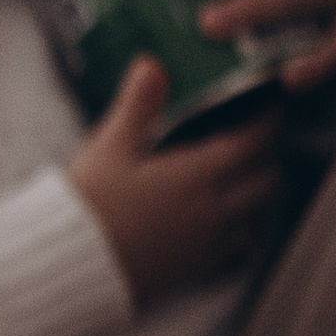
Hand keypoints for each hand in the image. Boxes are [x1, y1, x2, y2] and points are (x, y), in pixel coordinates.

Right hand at [66, 55, 280, 307]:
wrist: (66, 268)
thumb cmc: (87, 208)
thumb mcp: (108, 149)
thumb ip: (137, 106)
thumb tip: (152, 65)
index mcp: (193, 176)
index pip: (252, 142)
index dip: (268, 120)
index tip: (270, 105)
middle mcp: (210, 212)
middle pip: (267, 181)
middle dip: (268, 157)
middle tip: (255, 141)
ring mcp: (206, 245)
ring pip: (257, 216)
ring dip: (257, 195)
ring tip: (241, 179)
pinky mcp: (194, 271)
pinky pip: (237, 249)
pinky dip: (240, 230)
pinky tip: (222, 222)